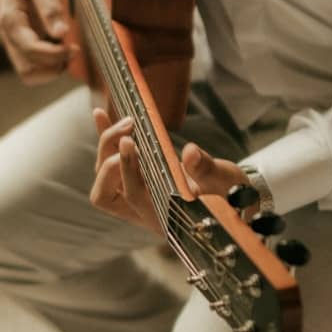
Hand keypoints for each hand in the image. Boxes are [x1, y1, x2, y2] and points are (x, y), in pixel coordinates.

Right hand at [0, 0, 77, 84]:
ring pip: (29, 72)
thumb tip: (61, 33)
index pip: (31, 51)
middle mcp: (9, 37)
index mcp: (11, 21)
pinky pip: (33, 64)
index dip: (56, 54)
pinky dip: (49, 62)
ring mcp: (14, 42)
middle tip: (71, 50)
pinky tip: (60, 46)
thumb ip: (50, 7)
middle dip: (52, 67)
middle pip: (28, 72)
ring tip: (66, 49)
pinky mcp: (22, 43)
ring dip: (51, 68)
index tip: (74, 47)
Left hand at [89, 108, 249, 233]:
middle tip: (130, 132)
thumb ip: (207, 170)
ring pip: (104, 176)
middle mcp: (143, 211)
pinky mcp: (135, 179)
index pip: (134, 196)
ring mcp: (135, 196)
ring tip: (126, 122)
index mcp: (164, 218)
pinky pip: (110, 160)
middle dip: (111, 159)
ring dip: (108, 146)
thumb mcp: (225, 182)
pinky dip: (105, 139)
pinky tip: (100, 113)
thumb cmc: (229, 193)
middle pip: (105, 192)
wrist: (231, 197)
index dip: (128, 170)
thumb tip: (191, 153)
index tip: (131, 142)